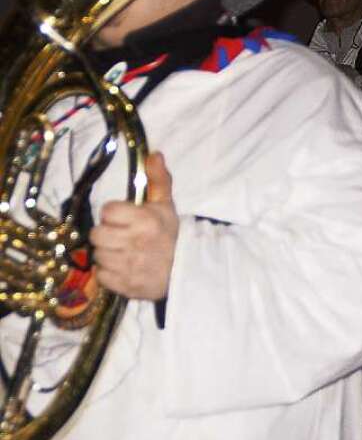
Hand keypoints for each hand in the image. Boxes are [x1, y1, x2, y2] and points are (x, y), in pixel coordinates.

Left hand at [90, 152, 178, 300]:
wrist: (187, 270)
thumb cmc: (172, 235)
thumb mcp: (167, 206)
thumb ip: (158, 180)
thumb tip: (153, 154)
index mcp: (144, 220)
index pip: (107, 211)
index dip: (114, 214)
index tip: (125, 219)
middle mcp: (134, 242)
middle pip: (97, 234)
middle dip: (108, 235)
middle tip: (121, 237)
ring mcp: (128, 266)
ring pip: (98, 255)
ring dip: (108, 254)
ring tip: (123, 253)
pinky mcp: (124, 285)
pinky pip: (102, 275)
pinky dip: (110, 273)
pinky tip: (123, 268)